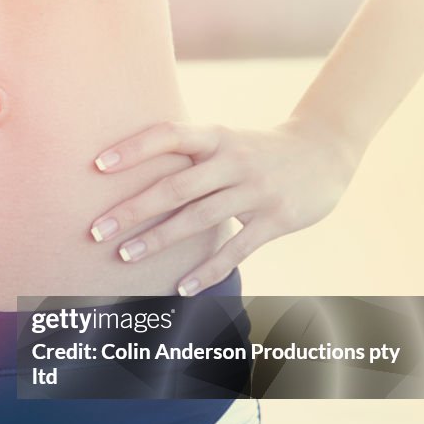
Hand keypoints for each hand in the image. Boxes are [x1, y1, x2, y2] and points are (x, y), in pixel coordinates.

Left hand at [87, 119, 360, 294]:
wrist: (327, 150)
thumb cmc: (255, 149)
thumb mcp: (224, 139)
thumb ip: (186, 153)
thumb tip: (126, 171)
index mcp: (216, 136)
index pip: (168, 135)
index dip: (133, 148)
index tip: (97, 166)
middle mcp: (234, 160)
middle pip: (176, 187)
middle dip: (133, 210)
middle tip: (96, 230)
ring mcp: (256, 190)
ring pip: (200, 219)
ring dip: (159, 240)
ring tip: (125, 256)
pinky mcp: (276, 219)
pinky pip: (236, 249)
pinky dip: (207, 271)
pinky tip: (181, 288)